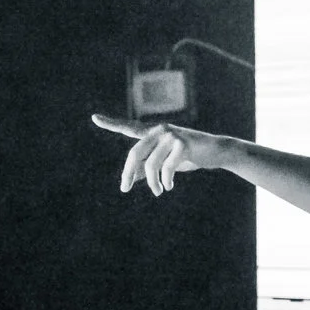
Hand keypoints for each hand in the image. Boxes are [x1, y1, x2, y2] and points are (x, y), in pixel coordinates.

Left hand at [93, 113, 217, 195]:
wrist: (215, 152)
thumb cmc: (189, 156)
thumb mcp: (165, 162)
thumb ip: (147, 167)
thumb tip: (130, 177)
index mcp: (153, 133)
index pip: (128, 127)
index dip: (111, 123)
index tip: (94, 118)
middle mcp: (159, 130)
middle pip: (135, 154)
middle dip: (127, 173)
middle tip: (124, 188)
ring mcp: (171, 135)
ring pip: (151, 164)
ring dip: (152, 182)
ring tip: (159, 191)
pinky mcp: (183, 143)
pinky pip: (167, 167)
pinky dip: (166, 180)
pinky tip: (169, 186)